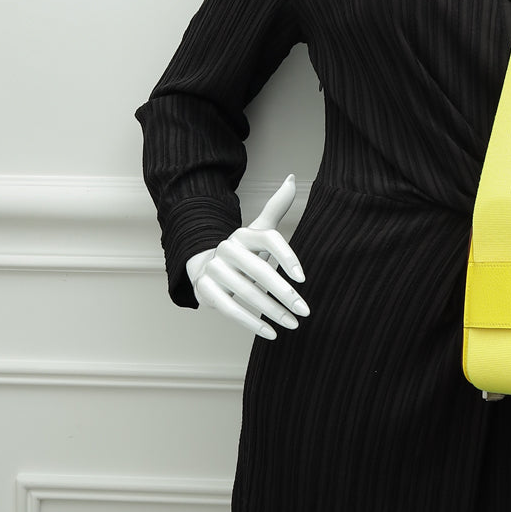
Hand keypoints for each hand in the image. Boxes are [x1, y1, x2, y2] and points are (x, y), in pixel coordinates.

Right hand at [185, 174, 308, 339]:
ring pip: (247, 292)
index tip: (303, 279)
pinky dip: (251, 323)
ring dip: (273, 312)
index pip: (269, 240)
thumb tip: (293, 178)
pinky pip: (230, 309)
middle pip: (260, 270)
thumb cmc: (243, 250)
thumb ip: (276, 206)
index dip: (287, 258)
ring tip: (293, 324)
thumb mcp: (259, 229)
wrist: (206, 264)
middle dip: (285, 294)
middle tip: (305, 311)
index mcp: (244, 233)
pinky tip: (270, 333)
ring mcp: (214, 269)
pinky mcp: (204, 290)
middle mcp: (228, 248)